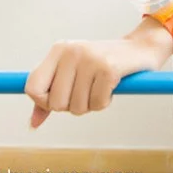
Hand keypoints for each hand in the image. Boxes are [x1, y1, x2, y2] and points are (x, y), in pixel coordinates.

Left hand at [25, 24, 172, 127]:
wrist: (140, 48)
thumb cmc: (104, 63)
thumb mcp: (73, 73)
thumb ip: (50, 97)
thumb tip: (33, 123)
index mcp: (59, 50)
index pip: (33, 87)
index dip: (44, 102)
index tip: (59, 100)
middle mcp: (72, 52)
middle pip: (55, 103)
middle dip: (72, 106)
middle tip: (86, 92)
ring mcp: (90, 59)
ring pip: (77, 107)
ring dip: (90, 105)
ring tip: (99, 87)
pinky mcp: (108, 69)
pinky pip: (97, 104)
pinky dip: (105, 102)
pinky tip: (111, 87)